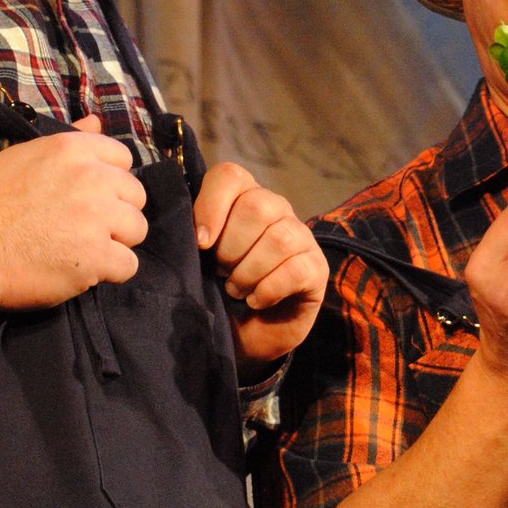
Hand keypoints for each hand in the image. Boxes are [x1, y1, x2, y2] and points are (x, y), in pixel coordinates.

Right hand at [0, 117, 145, 309]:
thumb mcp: (24, 155)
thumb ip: (68, 138)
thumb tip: (95, 120)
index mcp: (73, 150)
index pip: (123, 158)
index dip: (110, 179)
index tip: (90, 195)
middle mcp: (91, 179)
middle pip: (135, 195)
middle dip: (117, 211)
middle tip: (86, 225)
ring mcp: (96, 218)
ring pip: (137, 229)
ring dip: (117, 241)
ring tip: (86, 247)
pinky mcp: (96, 256)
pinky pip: (129, 265)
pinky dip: (111, 271)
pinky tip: (86, 268)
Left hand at [194, 163, 327, 371]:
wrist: (243, 332)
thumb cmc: (216, 289)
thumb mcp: (196, 259)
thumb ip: (191, 235)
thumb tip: (193, 234)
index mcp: (242, 196)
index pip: (230, 175)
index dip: (211, 206)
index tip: (201, 243)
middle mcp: (276, 208)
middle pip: (257, 205)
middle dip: (231, 247)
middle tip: (221, 272)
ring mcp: (301, 236)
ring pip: (279, 238)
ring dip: (248, 272)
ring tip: (235, 290)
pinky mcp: (316, 267)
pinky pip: (295, 269)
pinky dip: (267, 290)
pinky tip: (255, 300)